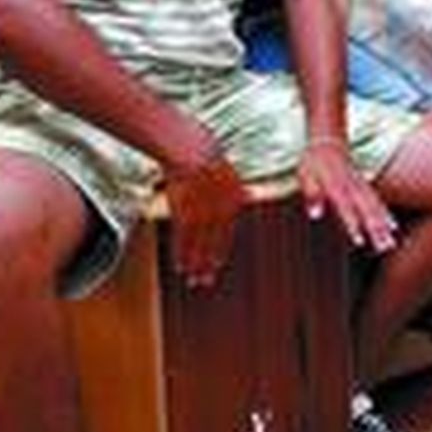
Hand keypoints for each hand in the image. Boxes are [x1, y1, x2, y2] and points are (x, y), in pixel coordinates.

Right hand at [162, 147, 245, 287]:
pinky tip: (180, 267)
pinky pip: (183, 239)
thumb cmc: (208, 153)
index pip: (226, 232)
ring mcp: (203, 213)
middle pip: (213, 243)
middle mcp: (220, 211)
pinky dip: (181, 254)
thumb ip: (239, 189)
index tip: (216, 264)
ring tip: (193, 281)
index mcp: (234, 201)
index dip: (219, 250)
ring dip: (195, 265)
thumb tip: (252, 195)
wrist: (191, 149)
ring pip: (198, 245)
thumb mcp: (230, 172)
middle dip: (208, 264)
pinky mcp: (185, 212)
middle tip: (205, 282)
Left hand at [297, 138, 398, 252]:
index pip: (346, 209)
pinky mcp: (365, 188)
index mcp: (337, 186)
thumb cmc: (314, 161)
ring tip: (390, 244)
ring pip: (376, 209)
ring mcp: (361, 187)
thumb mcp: (306, 174)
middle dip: (376, 230)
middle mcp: (353, 188)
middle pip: (367, 211)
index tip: (359, 241)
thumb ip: (312, 194)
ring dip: (384, 227)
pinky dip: (386, 216)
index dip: (353, 225)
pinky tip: (393, 228)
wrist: (328, 141)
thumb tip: (315, 215)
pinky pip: (378, 203)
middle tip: (384, 247)